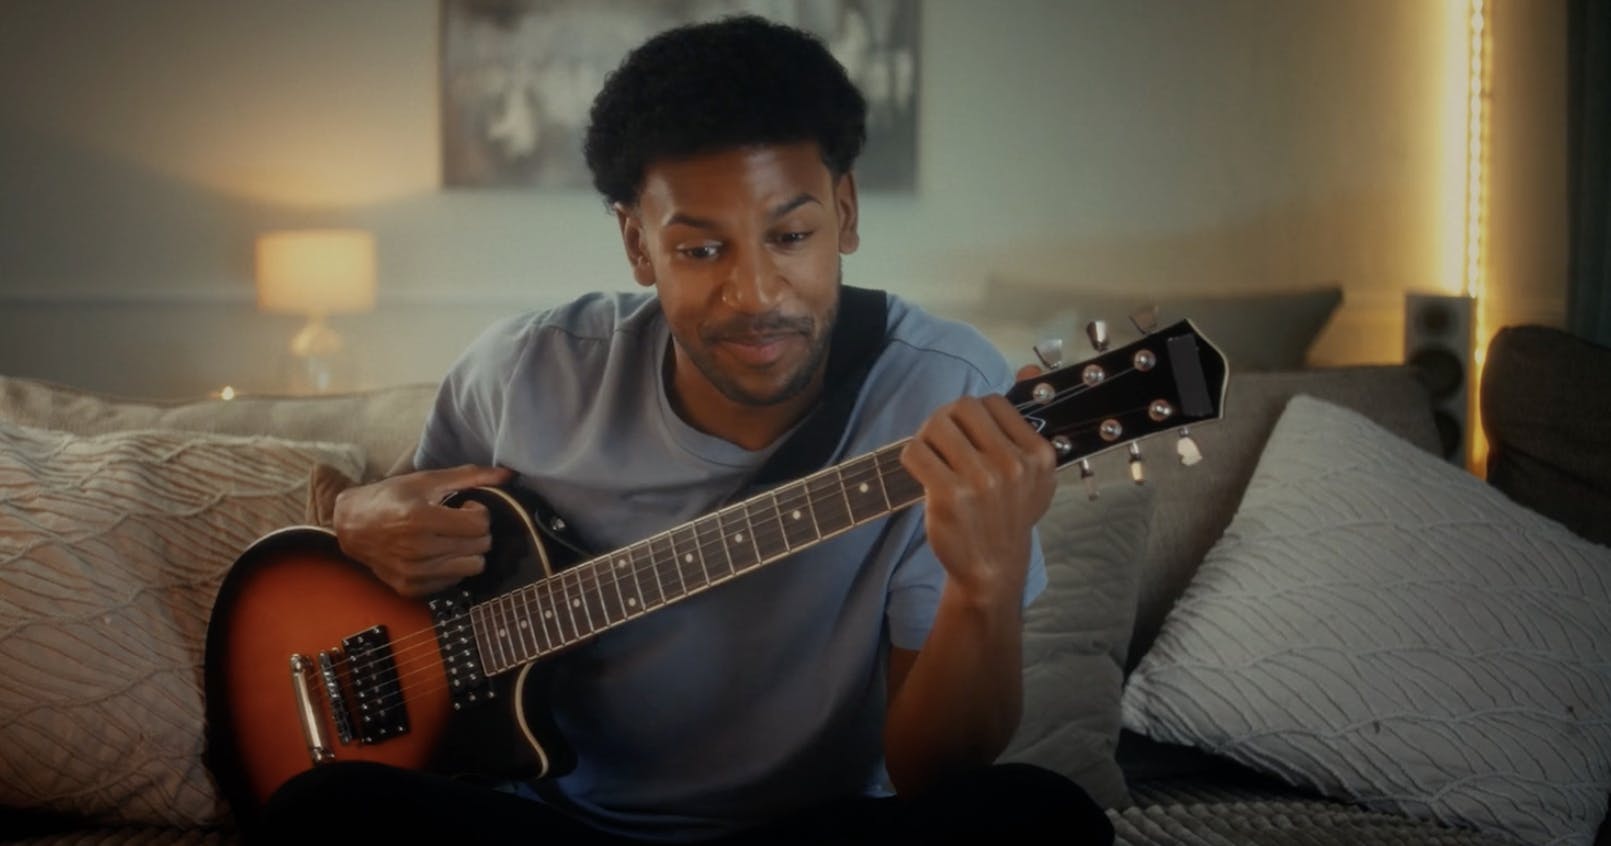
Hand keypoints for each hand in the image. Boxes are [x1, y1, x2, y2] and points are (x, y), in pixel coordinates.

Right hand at [332, 464, 514, 597]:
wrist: (352, 525)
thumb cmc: (391, 498)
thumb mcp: (428, 480)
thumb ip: (471, 477)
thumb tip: (509, 474)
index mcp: (421, 519)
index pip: (480, 524)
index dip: (478, 512)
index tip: (465, 507)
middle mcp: (417, 550)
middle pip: (481, 546)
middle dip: (477, 532)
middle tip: (458, 522)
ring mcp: (414, 573)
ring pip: (473, 567)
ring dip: (469, 551)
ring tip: (451, 539)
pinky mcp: (411, 589)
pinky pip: (454, 581)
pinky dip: (452, 567)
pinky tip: (437, 553)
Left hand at [899, 365, 1055, 603]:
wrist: (993, 568)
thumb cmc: (1008, 516)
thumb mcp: (1035, 474)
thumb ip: (1028, 422)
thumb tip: (1028, 369)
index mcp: (1037, 455)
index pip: (994, 403)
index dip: (973, 416)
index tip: (968, 438)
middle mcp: (1013, 465)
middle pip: (963, 407)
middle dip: (946, 420)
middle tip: (942, 442)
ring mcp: (981, 481)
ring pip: (937, 425)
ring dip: (927, 438)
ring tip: (933, 458)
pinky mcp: (949, 496)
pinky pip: (916, 451)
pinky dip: (912, 457)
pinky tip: (922, 473)